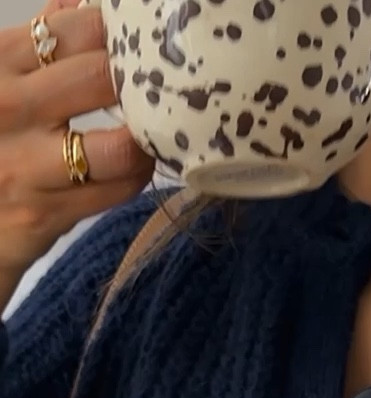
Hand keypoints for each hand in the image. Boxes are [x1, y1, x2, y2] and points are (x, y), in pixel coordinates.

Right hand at [0, 0, 152, 284]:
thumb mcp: (0, 82)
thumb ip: (37, 45)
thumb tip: (79, 4)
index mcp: (1, 62)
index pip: (75, 29)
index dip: (120, 33)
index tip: (146, 44)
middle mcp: (11, 107)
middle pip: (102, 79)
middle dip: (143, 84)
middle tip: (164, 90)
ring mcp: (26, 164)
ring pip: (118, 146)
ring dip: (147, 139)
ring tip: (152, 134)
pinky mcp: (43, 213)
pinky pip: (115, 190)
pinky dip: (137, 175)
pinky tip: (138, 165)